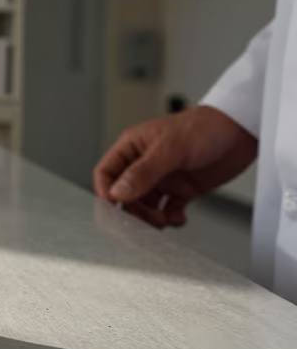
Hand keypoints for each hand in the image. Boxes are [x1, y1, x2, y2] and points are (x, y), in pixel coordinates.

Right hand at [93, 106, 257, 227]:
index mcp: (132, 148)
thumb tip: (117, 194)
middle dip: (133, 209)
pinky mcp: (183, 189)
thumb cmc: (204, 127)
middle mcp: (145, 164)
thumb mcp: (169, 149)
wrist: (241, 130)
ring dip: (151, 217)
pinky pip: (168, 209)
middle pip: (125, 194)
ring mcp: (164, 177)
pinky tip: (178, 218)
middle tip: (145, 220)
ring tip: (164, 220)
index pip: (106, 173)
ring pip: (145, 204)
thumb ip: (142, 173)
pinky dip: (171, 218)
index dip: (107, 191)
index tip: (115, 208)